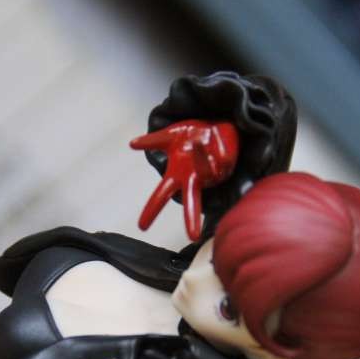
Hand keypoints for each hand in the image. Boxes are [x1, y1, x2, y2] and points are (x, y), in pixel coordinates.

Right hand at [129, 120, 238, 239]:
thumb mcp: (169, 136)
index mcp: (177, 175)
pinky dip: (218, 145)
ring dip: (201, 154)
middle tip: (192, 236)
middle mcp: (194, 179)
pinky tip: (215, 134)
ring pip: (207, 171)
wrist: (215, 122)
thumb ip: (152, 141)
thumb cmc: (191, 134)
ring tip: (199, 141)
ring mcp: (212, 174)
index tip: (142, 227)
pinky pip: (222, 158)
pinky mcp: (228, 164)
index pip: (161, 195)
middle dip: (191, 219)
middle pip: (192, 203)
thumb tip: (132, 144)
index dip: (151, 211)